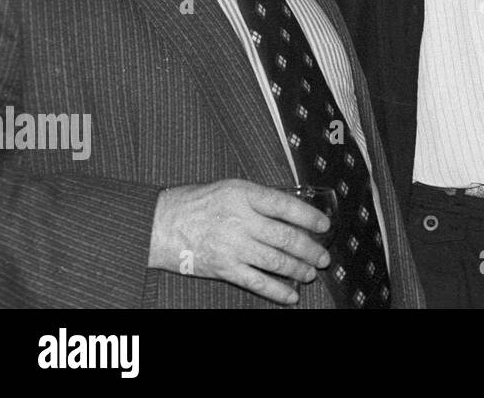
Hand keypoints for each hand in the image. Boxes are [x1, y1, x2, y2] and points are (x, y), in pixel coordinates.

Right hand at [148, 179, 331, 305]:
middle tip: (324, 256)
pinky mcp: (223, 268)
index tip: (324, 225)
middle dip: (310, 249)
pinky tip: (292, 296)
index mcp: (244, 195)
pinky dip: (277, 291)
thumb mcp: (230, 187)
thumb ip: (258, 198)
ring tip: (311, 272)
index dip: (309, 216)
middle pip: (285, 237)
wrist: (159, 224)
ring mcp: (232, 247)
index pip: (285, 206)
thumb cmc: (195, 203)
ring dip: (298, 269)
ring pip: (275, 261)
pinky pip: (257, 282)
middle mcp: (241, 221)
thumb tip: (290, 209)